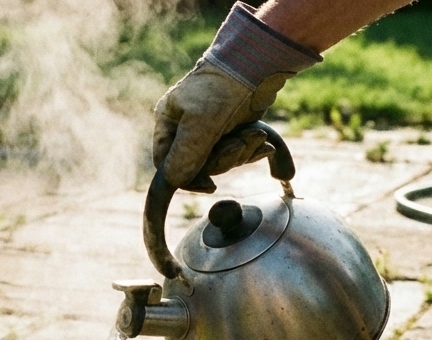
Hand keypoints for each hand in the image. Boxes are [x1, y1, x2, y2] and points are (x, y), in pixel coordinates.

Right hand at [151, 61, 289, 192]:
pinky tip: (264, 144)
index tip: (209, 185)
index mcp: (168, 122)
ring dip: (242, 152)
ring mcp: (208, 129)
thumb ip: (184, 156)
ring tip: (256, 134)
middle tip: (239, 144)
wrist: (255, 63)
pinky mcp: (230, 128)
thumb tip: (172, 182)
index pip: (167, 165)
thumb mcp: (200, 124)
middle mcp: (184, 127)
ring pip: (221, 161)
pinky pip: (237, 152)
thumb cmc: (221, 88)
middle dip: (224, 159)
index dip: (186, 179)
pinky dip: (251, 149)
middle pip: (198, 166)